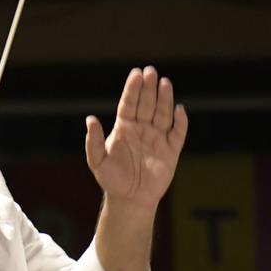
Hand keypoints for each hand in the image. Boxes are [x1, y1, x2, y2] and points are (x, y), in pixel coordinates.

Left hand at [85, 66, 187, 213]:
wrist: (130, 199)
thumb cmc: (112, 179)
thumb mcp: (98, 161)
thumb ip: (93, 141)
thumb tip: (90, 119)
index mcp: (124, 127)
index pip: (129, 103)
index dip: (133, 89)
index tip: (136, 74)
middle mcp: (142, 128)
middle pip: (147, 104)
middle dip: (149, 88)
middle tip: (151, 72)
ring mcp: (157, 138)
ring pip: (163, 114)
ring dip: (164, 99)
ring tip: (165, 83)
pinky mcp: (171, 151)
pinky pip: (178, 133)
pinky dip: (180, 122)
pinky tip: (179, 110)